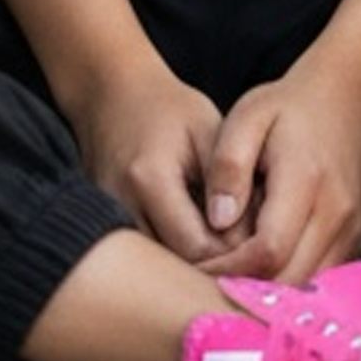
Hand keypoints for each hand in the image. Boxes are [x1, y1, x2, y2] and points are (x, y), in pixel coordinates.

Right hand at [66, 60, 239, 265]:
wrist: (112, 94)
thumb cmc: (168, 109)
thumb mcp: (208, 131)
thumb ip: (229, 182)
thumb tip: (249, 239)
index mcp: (149, 180)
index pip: (197, 247)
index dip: (232, 254)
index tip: (257, 243)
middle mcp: (120, 206)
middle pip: (174, 265)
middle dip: (213, 266)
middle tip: (243, 249)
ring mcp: (105, 218)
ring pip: (157, 266)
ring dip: (190, 263)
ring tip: (220, 241)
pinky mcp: (102, 225)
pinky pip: (143, 254)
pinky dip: (169, 254)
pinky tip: (192, 237)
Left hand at [197, 58, 360, 288]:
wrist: (348, 100)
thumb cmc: (289, 107)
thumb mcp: (248, 117)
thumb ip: (228, 166)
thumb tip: (217, 220)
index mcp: (307, 180)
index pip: (268, 250)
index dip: (229, 269)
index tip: (196, 268)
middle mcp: (337, 214)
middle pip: (289, 280)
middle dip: (244, 291)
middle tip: (204, 285)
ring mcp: (351, 231)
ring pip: (307, 289)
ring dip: (267, 295)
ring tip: (228, 283)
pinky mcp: (355, 241)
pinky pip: (322, 281)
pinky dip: (290, 287)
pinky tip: (260, 276)